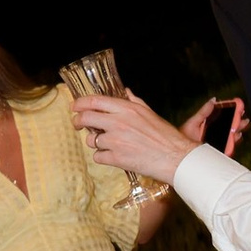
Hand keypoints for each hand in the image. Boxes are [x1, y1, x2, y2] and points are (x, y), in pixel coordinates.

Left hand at [70, 86, 193, 185]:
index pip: (94, 101)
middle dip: (78, 121)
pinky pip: (98, 157)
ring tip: (109, 144)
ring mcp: (115, 141)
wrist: (175, 157)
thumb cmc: (166, 136)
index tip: (75, 106)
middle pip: (85, 118)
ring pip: (91, 140)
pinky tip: (114, 156)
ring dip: (96, 143)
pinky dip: (103, 157)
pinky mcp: (116, 158)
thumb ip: (134, 102)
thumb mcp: (149, 113)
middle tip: (78, 124)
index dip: (80, 103)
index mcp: (126, 109)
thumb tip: (125, 92)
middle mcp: (118, 123)